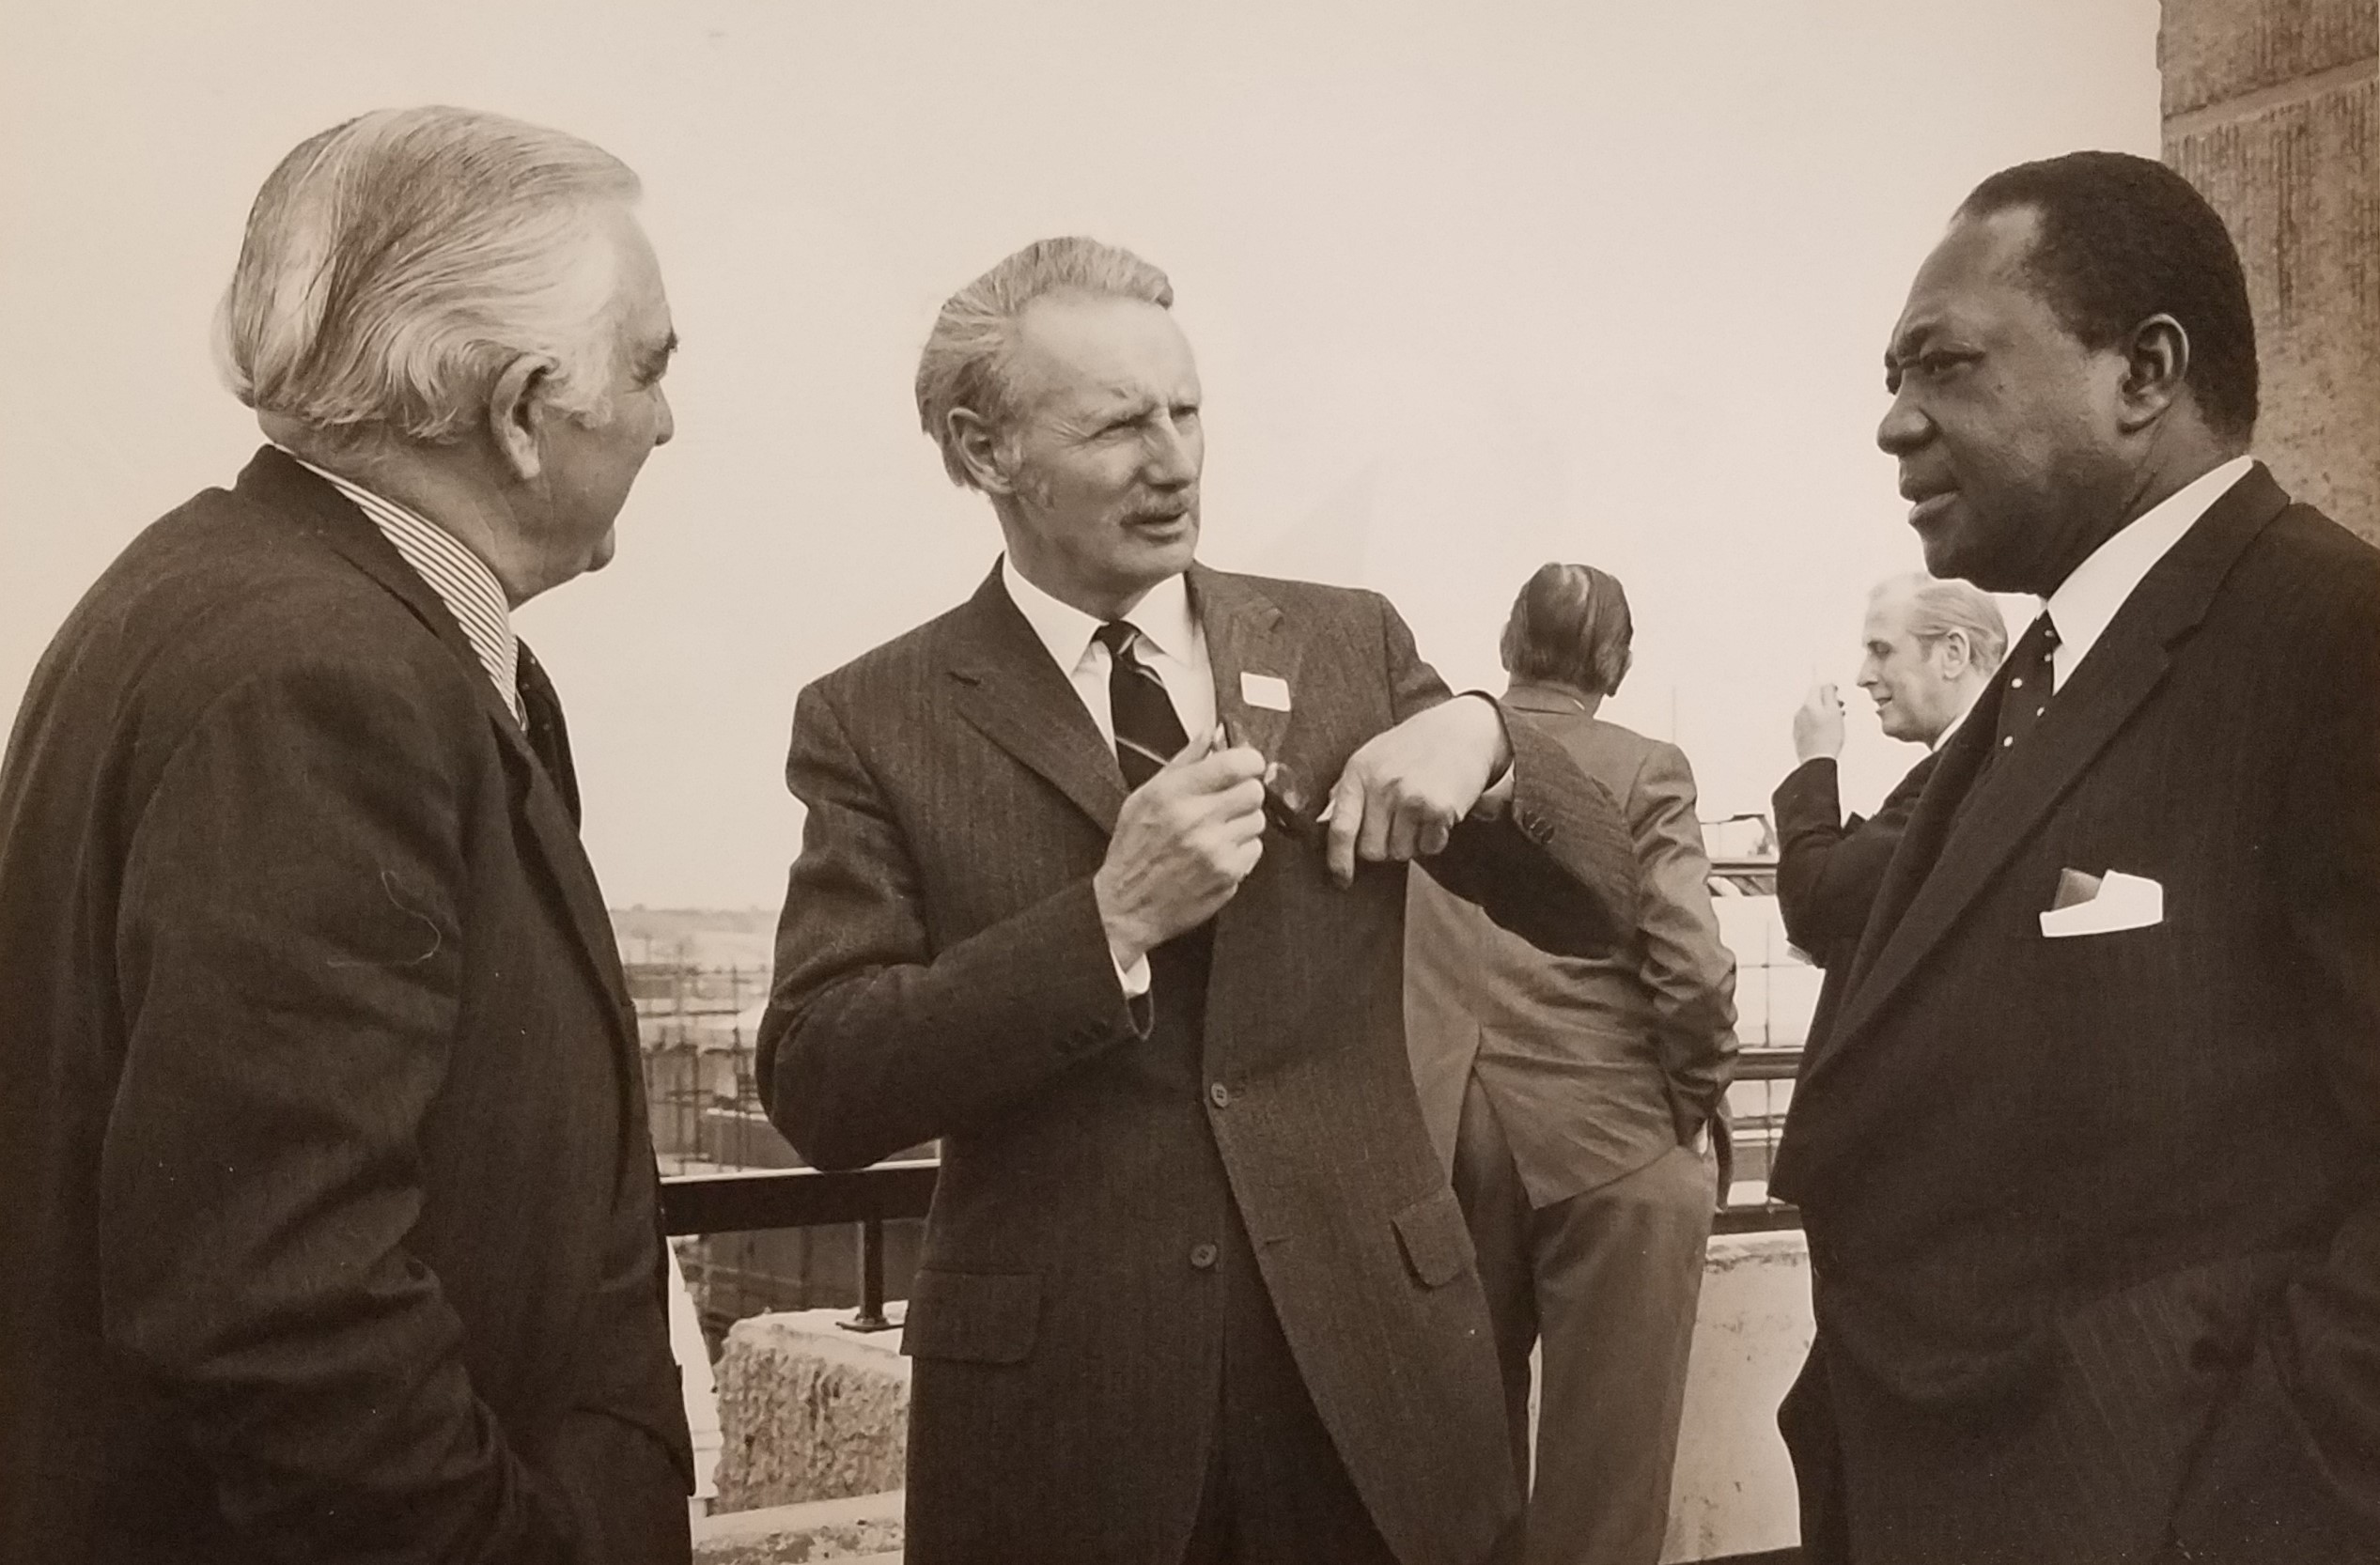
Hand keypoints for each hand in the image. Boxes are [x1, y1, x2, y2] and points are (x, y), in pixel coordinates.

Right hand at [1094, 730, 1267, 965]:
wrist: (1127, 906)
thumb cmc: (1133, 852)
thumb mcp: (1145, 797)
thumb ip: (1182, 762)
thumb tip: (1208, 735)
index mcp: (1174, 794)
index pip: (1235, 763)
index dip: (1249, 760)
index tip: (1247, 764)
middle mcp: (1197, 820)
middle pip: (1254, 791)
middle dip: (1245, 791)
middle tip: (1229, 800)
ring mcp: (1216, 850)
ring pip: (1258, 820)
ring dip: (1243, 822)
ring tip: (1216, 830)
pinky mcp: (1229, 875)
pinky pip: (1255, 850)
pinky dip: (1242, 849)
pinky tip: (1218, 852)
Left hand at [1325, 694, 1508, 886]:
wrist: (1463, 729)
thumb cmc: (1413, 746)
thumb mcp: (1371, 758)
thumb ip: (1347, 791)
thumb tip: (1324, 825)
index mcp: (1358, 773)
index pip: (1340, 828)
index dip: (1338, 861)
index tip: (1341, 879)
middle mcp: (1382, 785)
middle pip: (1371, 850)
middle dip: (1383, 847)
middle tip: (1398, 824)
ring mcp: (1411, 797)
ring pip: (1401, 852)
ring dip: (1411, 842)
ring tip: (1419, 813)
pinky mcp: (1439, 808)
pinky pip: (1430, 847)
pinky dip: (1435, 839)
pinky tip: (1437, 814)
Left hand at [1793, 682, 1845, 761]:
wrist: (1817, 760)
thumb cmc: (1827, 738)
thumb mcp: (1834, 712)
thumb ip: (1830, 695)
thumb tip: (1827, 684)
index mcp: (1808, 705)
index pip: (1816, 687)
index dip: (1828, 687)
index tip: (1836, 691)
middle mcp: (1800, 712)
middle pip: (1814, 700)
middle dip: (1827, 702)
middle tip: (1839, 708)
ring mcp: (1798, 724)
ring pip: (1812, 712)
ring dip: (1824, 713)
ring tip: (1835, 722)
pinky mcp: (1799, 735)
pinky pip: (1809, 723)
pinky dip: (1818, 723)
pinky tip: (1827, 731)